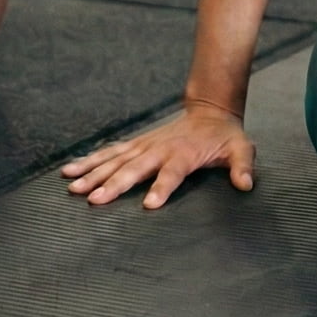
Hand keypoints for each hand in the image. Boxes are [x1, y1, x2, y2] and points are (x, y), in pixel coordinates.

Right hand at [60, 101, 255, 208]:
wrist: (209, 111)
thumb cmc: (224, 137)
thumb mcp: (241, 149)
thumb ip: (243, 166)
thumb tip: (246, 184)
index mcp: (183, 154)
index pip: (172, 173)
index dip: (162, 188)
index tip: (149, 205)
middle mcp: (159, 150)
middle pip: (134, 168)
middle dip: (114, 184)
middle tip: (94, 199)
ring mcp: (144, 146)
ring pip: (114, 160)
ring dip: (93, 173)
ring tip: (72, 186)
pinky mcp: (136, 145)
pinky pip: (109, 153)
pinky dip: (89, 161)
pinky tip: (70, 170)